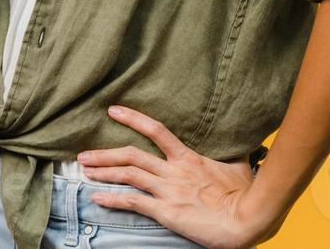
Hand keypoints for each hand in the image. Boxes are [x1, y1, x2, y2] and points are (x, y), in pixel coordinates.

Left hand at [76, 105, 278, 248]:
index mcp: (188, 157)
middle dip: (104, 153)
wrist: (246, 218)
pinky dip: (113, 199)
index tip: (113, 111)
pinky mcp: (167, 212)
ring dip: (103, 172)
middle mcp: (174, 171)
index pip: (156, 130)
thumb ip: (232, 152)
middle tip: (83, 154)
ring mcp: (168, 191)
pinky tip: (97, 198)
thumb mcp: (238, 166)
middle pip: (131, 154)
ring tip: (84, 171)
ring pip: (128, 175)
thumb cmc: (244, 194)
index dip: (133, 118)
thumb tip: (240, 141)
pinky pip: (134, 202)